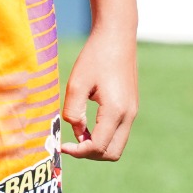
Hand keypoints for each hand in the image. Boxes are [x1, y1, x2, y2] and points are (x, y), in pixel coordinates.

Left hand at [61, 25, 136, 160]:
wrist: (116, 38)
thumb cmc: (94, 57)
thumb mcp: (77, 82)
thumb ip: (73, 110)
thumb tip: (75, 130)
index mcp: (115, 111)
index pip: (98, 146)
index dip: (78, 151)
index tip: (61, 146)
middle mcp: (128, 116)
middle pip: (112, 153)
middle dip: (89, 154)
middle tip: (69, 144)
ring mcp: (132, 113)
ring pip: (117, 145)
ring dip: (97, 146)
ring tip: (76, 134)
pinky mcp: (130, 108)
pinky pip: (118, 132)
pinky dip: (103, 136)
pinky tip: (86, 124)